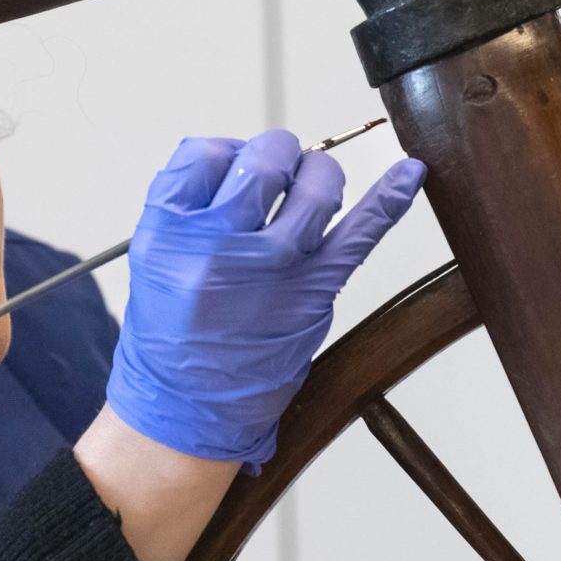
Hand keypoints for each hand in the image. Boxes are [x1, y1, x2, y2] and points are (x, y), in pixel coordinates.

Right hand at [105, 129, 425, 472]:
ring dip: (320, 174)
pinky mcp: (314, 291)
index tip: (231, 168)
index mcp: (168, 231)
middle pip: (263, 159)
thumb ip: (188, 206)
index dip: (224, 153)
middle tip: (277, 171)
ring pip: (315, 185)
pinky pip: (362, 233)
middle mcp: (219, 244)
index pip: (203, 153)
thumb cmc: (172, 335)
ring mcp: (272, 267)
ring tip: (313, 185)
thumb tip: (246, 159)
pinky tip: (410, 174)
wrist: (188, 406)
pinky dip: (391, 199)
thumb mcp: (150, 259)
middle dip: (277, 154)